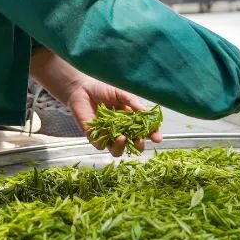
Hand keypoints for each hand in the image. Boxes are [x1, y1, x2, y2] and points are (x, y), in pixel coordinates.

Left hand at [29, 46, 162, 156]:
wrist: (82, 88)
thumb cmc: (103, 89)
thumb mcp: (121, 92)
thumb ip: (132, 102)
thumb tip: (146, 112)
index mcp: (131, 120)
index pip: (145, 131)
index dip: (152, 135)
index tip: (157, 138)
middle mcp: (121, 130)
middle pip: (133, 145)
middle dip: (139, 145)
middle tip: (139, 140)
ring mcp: (107, 135)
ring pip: (117, 150)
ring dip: (122, 147)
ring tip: (122, 137)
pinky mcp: (94, 137)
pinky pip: (100, 145)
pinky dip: (104, 141)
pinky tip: (106, 133)